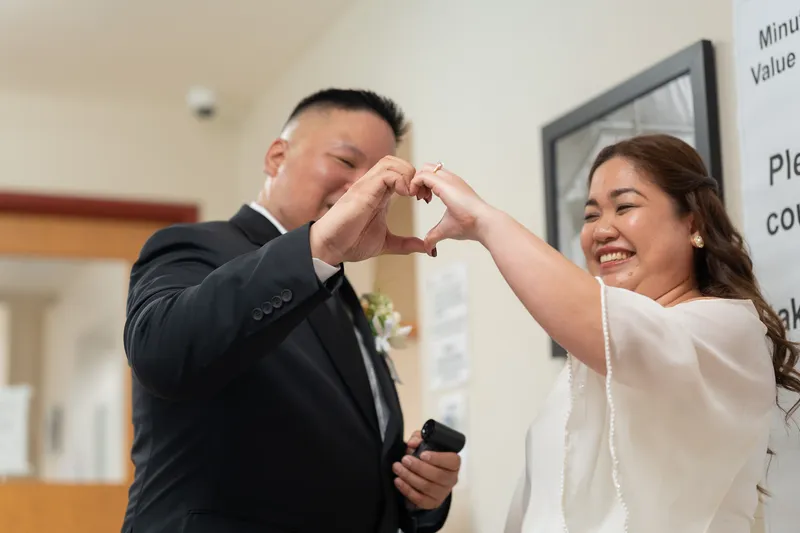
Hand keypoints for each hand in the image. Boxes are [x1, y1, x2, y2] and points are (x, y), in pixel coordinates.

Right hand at [309, 156, 428, 263]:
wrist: (330, 248)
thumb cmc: (351, 242)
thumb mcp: (386, 244)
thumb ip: (405, 244)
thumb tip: (426, 248)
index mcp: (380, 195)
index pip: (400, 173)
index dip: (416, 182)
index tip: (425, 199)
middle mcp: (373, 187)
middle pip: (396, 162)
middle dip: (414, 174)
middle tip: (422, 195)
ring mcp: (366, 187)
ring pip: (390, 162)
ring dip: (407, 174)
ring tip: (413, 194)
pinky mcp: (362, 191)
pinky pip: (385, 174)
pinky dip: (400, 180)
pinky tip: (405, 195)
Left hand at [392, 430, 460, 509]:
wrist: (426, 476)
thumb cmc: (427, 457)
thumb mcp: (424, 443)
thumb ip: (419, 438)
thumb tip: (413, 443)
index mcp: (453, 463)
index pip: (452, 461)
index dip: (438, 458)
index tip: (422, 454)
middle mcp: (451, 479)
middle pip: (438, 475)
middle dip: (418, 467)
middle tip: (404, 460)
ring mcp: (443, 493)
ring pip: (427, 487)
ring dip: (409, 477)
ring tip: (397, 468)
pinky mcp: (432, 503)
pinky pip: (420, 499)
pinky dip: (407, 490)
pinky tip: (398, 481)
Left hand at [410, 163, 495, 253]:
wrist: (483, 223)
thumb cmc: (470, 225)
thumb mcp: (446, 229)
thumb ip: (434, 236)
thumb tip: (429, 249)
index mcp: (452, 187)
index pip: (433, 176)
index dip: (423, 185)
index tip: (424, 200)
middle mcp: (451, 180)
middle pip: (427, 168)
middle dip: (419, 181)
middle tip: (420, 198)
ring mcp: (448, 179)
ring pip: (425, 168)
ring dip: (416, 182)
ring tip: (419, 198)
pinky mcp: (444, 184)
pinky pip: (422, 175)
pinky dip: (414, 184)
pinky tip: (415, 197)